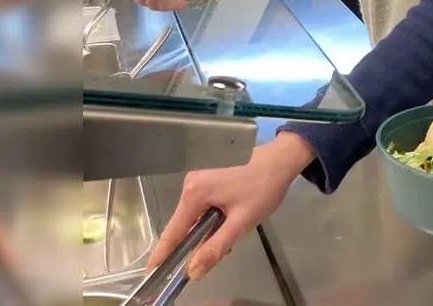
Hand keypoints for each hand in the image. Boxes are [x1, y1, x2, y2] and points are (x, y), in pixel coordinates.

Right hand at [147, 132, 315, 281]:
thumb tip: (193, 271)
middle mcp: (190, 184)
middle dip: (193, 244)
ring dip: (205, 232)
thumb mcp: (241, 222)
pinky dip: (210, 221)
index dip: (162, 254)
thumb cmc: (262, 188)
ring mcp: (197, 180)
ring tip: (230, 233)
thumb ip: (215, 247)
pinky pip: (201, 208)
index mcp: (194, 192)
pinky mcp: (207, 179)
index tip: (151, 273)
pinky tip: (228, 223)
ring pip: (194, 218)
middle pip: (183, 225)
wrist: (280, 160)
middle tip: (212, 257)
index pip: (172, 231)